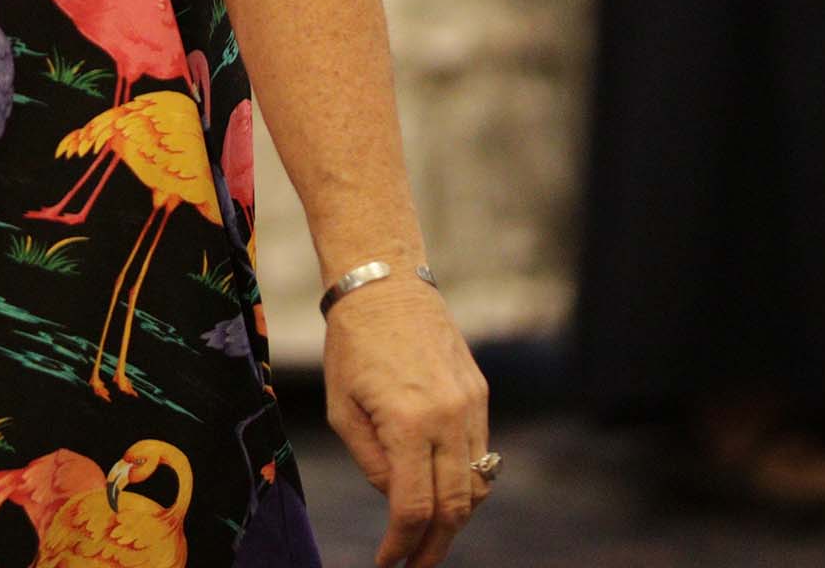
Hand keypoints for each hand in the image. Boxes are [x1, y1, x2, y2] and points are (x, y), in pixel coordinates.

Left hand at [322, 271, 491, 567]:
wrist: (387, 284)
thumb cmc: (352, 344)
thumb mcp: (341, 408)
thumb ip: (371, 461)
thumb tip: (397, 498)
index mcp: (409, 423)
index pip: (414, 507)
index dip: (402, 544)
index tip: (388, 562)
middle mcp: (449, 419)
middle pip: (455, 507)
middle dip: (434, 545)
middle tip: (414, 564)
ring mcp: (472, 407)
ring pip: (477, 487)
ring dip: (455, 519)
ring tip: (429, 536)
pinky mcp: (480, 395)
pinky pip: (482, 455)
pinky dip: (466, 483)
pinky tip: (444, 492)